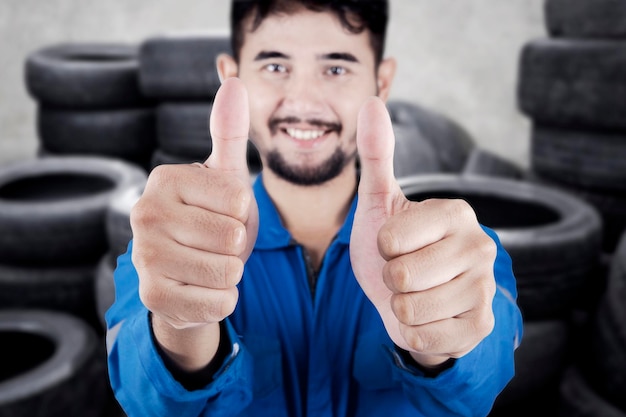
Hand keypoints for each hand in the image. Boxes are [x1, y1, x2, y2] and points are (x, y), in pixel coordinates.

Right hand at [130, 77, 257, 369]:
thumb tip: (235, 81)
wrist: (188, 275)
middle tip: (214, 244)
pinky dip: (222, 299)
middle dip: (236, 246)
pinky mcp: (153, 298)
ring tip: (209, 265)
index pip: (239, 200)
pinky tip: (201, 289)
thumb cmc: (211, 221)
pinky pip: (220, 302)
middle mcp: (145, 215)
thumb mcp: (223, 178)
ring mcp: (144, 258)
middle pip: (233, 237)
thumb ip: (229, 132)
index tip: (221, 214)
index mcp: (165, 180)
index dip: (242, 214)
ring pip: (228, 271)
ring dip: (231, 274)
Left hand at [349, 97, 496, 367]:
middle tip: (403, 273)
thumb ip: (376, 155)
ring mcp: (485, 289)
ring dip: (400, 307)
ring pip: (411, 309)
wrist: (409, 297)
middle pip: (402, 275)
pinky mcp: (480, 327)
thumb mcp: (380, 202)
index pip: (391, 239)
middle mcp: (481, 247)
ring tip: (414, 294)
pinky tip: (427, 318)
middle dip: (390, 279)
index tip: (394, 245)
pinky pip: (425, 338)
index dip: (380, 248)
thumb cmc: (394, 248)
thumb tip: (371, 102)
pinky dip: (414, 333)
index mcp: (456, 212)